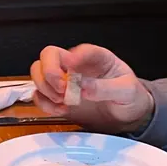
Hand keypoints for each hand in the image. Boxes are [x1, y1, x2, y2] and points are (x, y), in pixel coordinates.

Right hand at [30, 44, 154, 132]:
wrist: (124, 115)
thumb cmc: (128, 98)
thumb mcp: (126, 92)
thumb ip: (105, 88)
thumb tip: (84, 87)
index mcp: (97, 58)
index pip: (82, 50)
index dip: (75, 56)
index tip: (72, 66)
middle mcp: (76, 65)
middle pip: (49, 55)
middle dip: (50, 71)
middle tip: (62, 88)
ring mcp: (64, 80)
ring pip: (38, 72)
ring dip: (45, 87)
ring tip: (62, 99)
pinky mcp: (56, 97)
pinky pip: (39, 95)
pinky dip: (44, 103)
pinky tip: (61, 109)